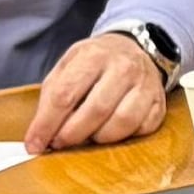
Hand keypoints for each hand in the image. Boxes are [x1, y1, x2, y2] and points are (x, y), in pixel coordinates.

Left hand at [27, 32, 170, 151]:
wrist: (134, 49)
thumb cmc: (95, 63)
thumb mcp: (67, 67)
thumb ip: (52, 97)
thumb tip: (40, 135)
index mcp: (93, 55)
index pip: (64, 95)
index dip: (46, 124)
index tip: (34, 144)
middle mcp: (123, 67)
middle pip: (94, 111)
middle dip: (71, 135)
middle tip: (59, 142)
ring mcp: (145, 85)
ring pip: (121, 123)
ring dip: (99, 138)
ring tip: (88, 135)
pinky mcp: (159, 103)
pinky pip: (141, 129)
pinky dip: (123, 137)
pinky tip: (111, 130)